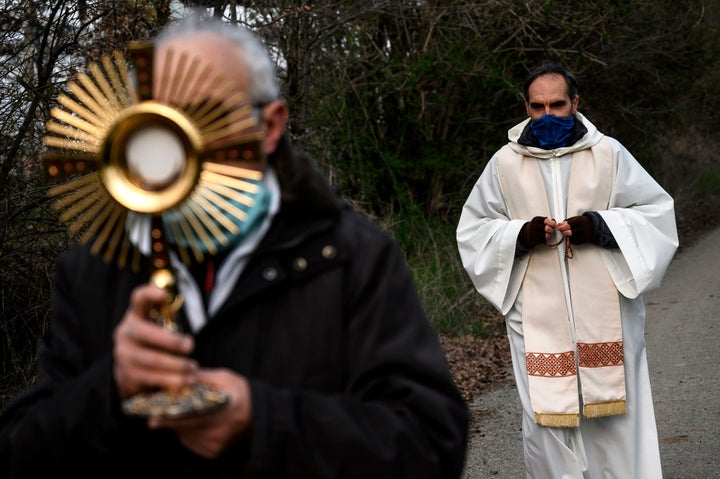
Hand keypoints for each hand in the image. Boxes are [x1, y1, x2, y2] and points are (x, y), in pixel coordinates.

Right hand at [113, 284, 197, 398]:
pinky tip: (185, 381)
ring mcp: (123, 353)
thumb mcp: (158, 328)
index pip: (138, 298)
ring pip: (150, 359)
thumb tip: (190, 330)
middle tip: (191, 346)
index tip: (164, 295)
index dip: (149, 294)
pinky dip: (170, 380)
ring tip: (193, 368)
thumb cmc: (153, 343)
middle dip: (171, 341)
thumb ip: (170, 321)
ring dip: (175, 365)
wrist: (129, 369)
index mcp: (136, 315)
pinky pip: (150, 377)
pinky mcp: (126, 373)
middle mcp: (125, 332)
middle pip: (146, 333)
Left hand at [148, 369, 252, 457]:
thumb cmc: (241, 394)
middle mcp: (219, 430)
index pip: (192, 415)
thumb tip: (179, 373)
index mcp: (224, 408)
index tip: (154, 417)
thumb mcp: (225, 379)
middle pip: (184, 427)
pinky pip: (191, 442)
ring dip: (178, 425)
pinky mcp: (212, 453)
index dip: (171, 417)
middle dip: (167, 421)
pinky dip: (188, 433)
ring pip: (185, 435)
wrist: (259, 418)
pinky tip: (195, 423)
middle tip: (153, 417)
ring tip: (178, 414)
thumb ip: (203, 377)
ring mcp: (215, 444)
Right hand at [518, 216, 556, 247]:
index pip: (546, 220)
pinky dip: (545, 240)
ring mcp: (532, 233)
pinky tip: (542, 237)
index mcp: (536, 220)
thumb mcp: (540, 221)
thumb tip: (554, 221)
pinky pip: (543, 241)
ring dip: (548, 235)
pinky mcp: (533, 240)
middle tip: (551, 230)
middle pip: (547, 228)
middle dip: (551, 230)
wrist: (527, 233)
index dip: (552, 223)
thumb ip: (547, 221)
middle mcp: (533, 226)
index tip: (555, 225)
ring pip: (546, 235)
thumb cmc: (536, 227)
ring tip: (547, 234)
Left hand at [557, 215, 593, 244]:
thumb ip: (567, 221)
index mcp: (579, 221)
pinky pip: (576, 242)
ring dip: (568, 237)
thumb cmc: (582, 221)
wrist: (593, 225)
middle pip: (570, 233)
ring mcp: (584, 234)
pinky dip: (572, 240)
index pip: (569, 225)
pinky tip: (572, 237)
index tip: (558, 228)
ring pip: (572, 238)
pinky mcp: (585, 239)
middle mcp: (582, 228)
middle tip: (562, 231)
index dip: (563, 227)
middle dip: (564, 232)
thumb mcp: (575, 219)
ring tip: (569, 233)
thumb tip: (558, 225)